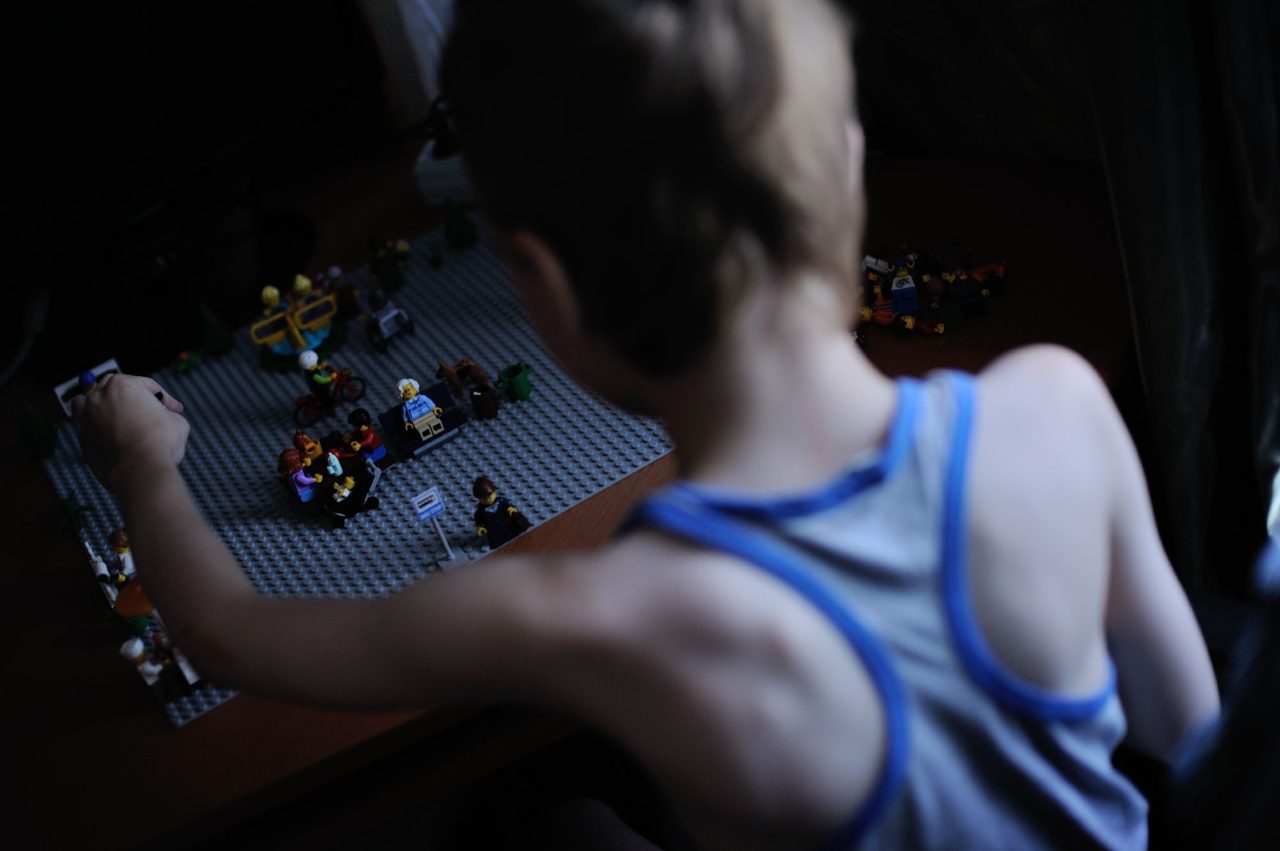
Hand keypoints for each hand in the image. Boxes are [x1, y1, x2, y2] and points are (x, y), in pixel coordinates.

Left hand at [71, 373, 188, 493]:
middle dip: (128, 396)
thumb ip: (167, 414)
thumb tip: (163, 418)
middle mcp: (99, 398)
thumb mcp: (177, 421)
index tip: (173, 409)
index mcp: (122, 386)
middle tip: (145, 410)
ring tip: (112, 416)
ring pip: (84, 403)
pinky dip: (99, 432)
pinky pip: (89, 431)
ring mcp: (87, 420)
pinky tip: (114, 440)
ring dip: (97, 406)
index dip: (164, 397)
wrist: (140, 470)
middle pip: (110, 387)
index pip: (145, 384)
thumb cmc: (159, 442)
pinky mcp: (84, 442)